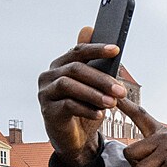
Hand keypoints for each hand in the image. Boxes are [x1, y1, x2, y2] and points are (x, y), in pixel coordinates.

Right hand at [37, 27, 126, 166]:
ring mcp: (46, 93)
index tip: (116, 50)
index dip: (97, 49)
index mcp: (60, 65)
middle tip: (121, 90)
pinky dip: (87, 109)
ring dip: (94, 94)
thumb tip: (89, 29)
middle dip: (101, 79)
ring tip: (112, 103)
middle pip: (76, 69)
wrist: (74, 138)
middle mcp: (49, 75)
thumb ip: (92, 62)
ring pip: (69, 86)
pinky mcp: (48, 111)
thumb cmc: (83, 107)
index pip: (78, 51)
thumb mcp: (91, 86)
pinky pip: (67, 106)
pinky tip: (100, 114)